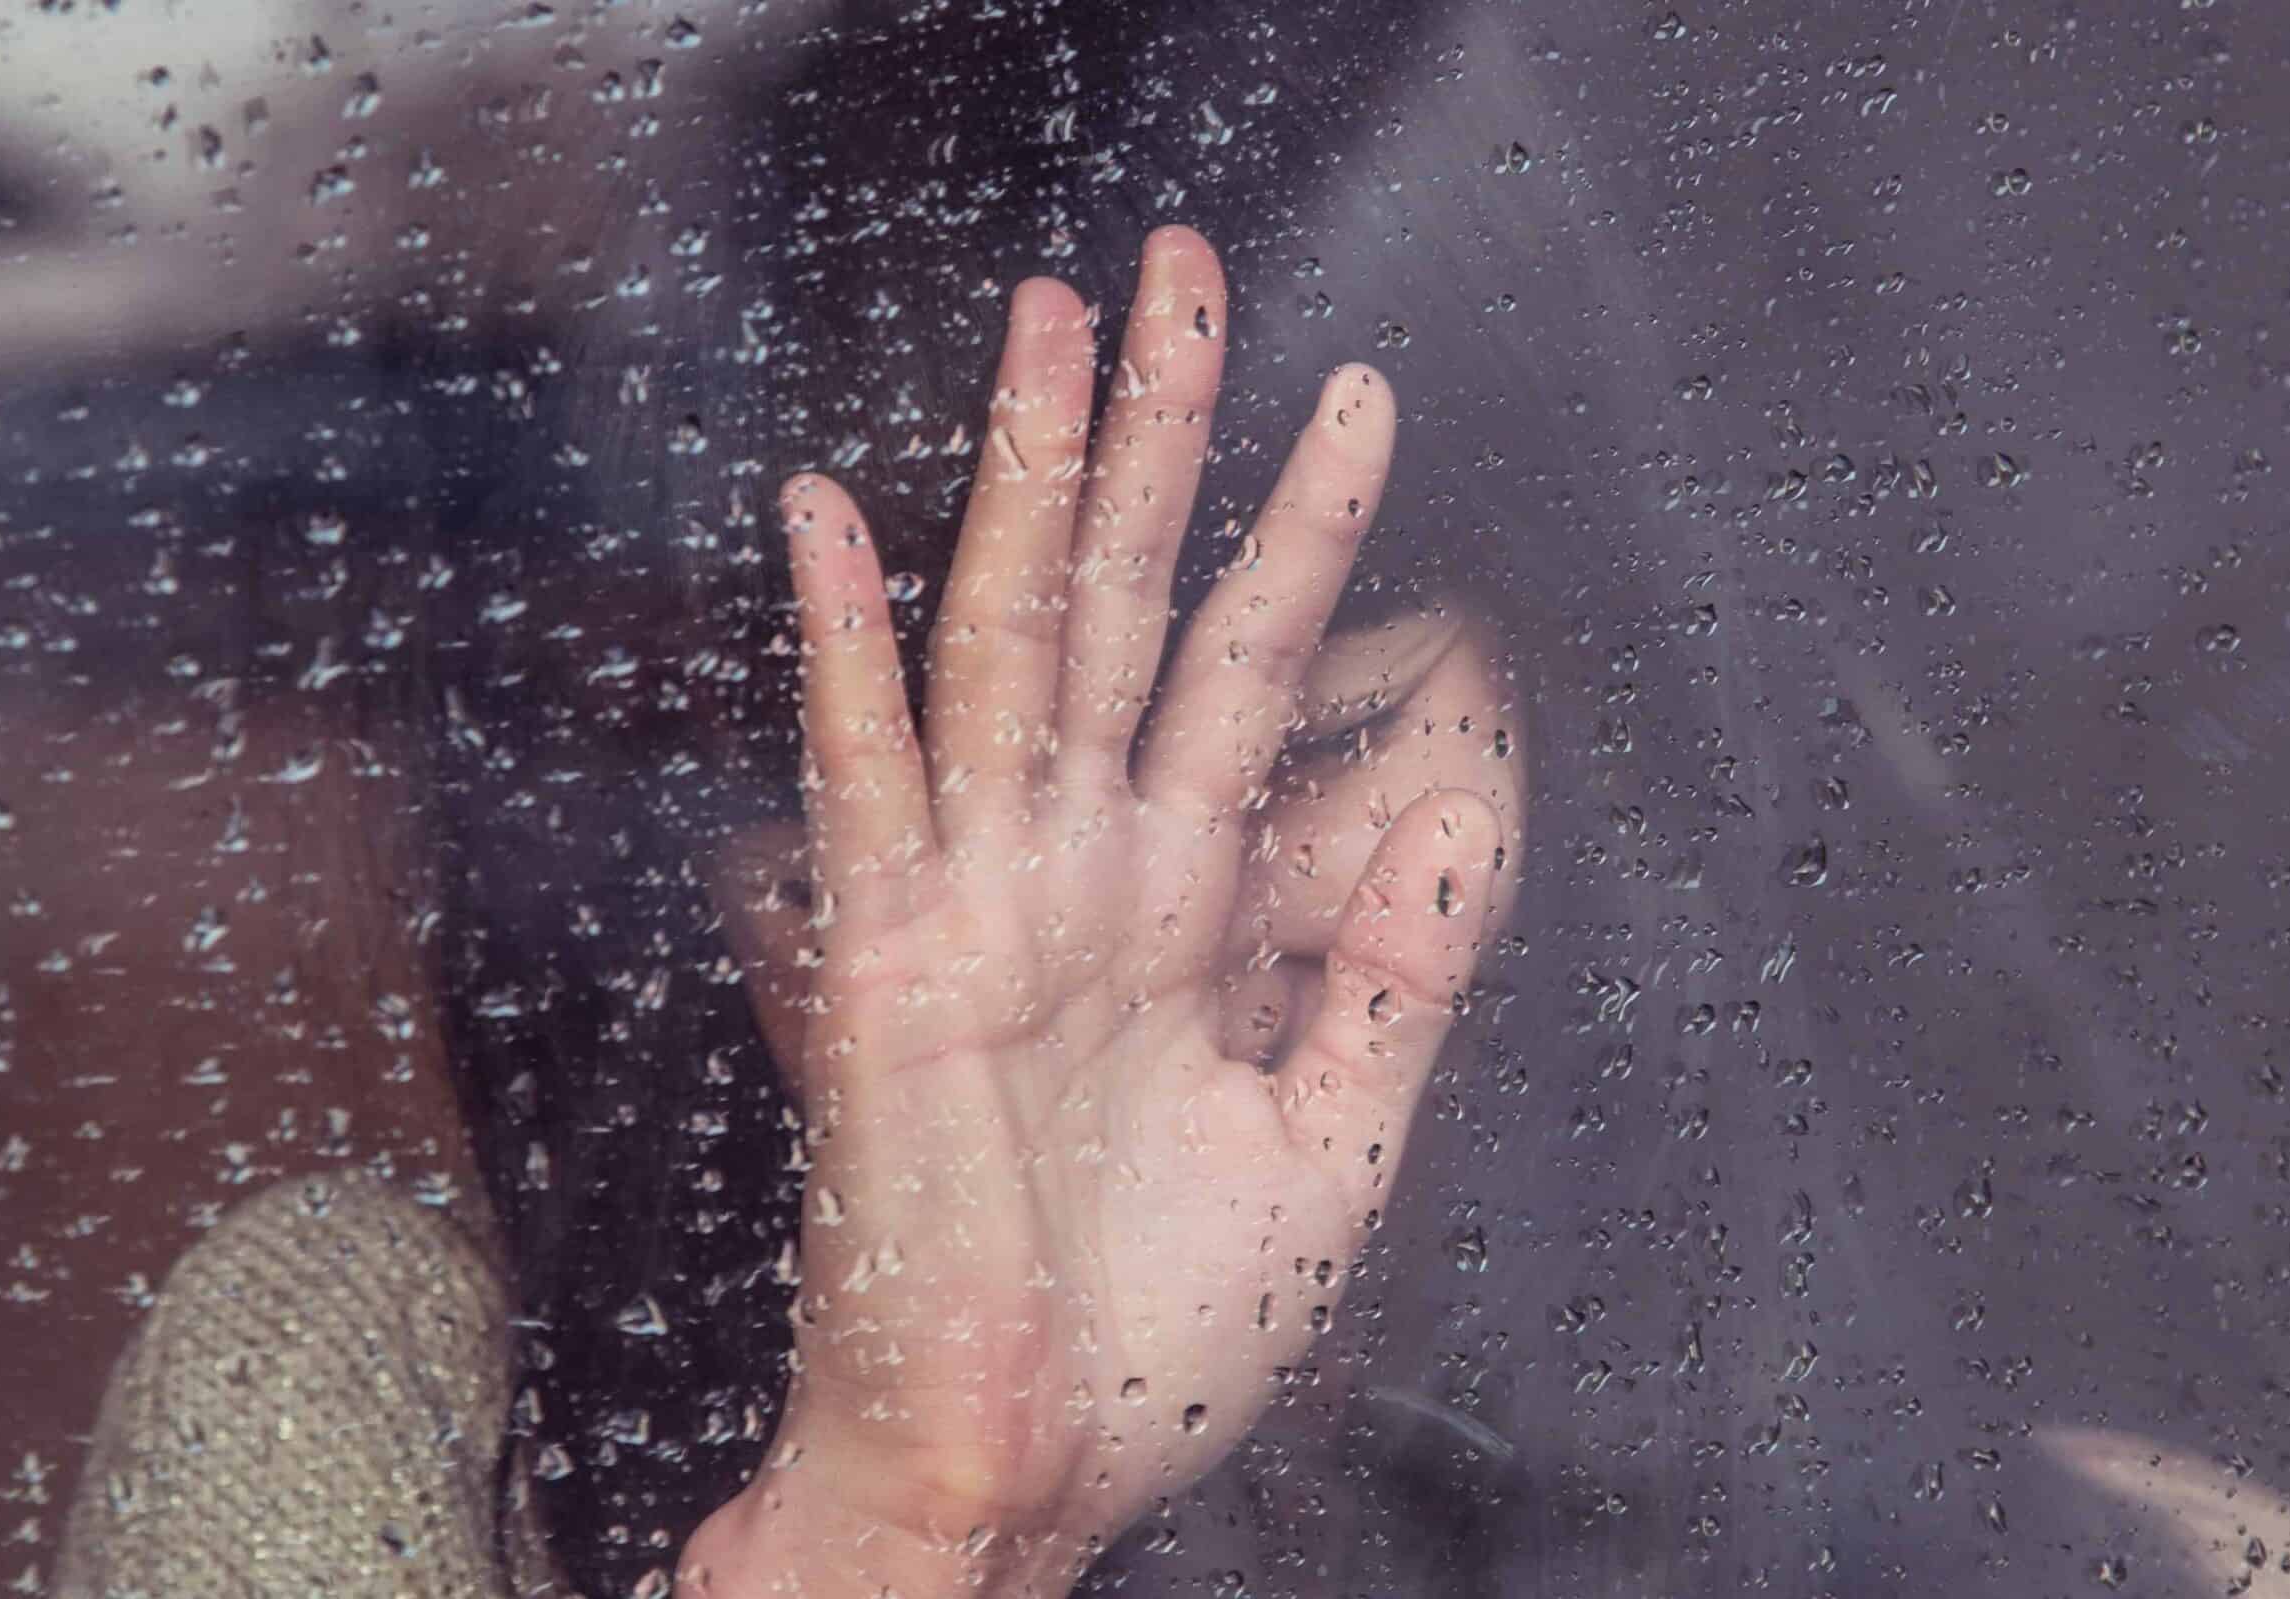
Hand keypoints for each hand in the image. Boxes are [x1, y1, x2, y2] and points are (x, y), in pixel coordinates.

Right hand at [684, 227, 1515, 1597]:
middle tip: (1186, 273)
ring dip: (1029, 481)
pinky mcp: (885, 967)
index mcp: (1178, 912)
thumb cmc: (1151, 1336)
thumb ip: (1395, 975)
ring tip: (1057, 321)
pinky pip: (867, 780)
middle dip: (1160, 439)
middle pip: (1123, 607)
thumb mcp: (1327, 1142)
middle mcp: (1078, 876)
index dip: (1302, 537)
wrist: (1023, 1474)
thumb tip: (1457, 803)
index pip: (1244, 673)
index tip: (1359, 406)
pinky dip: (844, 649)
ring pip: (1009, 646)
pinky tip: (832, 519)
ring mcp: (978, 904)